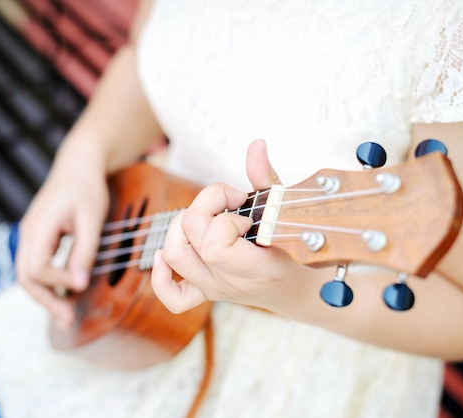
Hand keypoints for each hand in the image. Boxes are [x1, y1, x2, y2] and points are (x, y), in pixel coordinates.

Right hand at [15, 141, 109, 328]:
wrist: (78, 165)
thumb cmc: (87, 188)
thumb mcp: (91, 218)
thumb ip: (84, 250)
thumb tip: (78, 284)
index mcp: (39, 226)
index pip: (36, 267)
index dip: (57, 281)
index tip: (82, 285)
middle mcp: (28, 233)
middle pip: (25, 276)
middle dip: (46, 300)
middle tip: (68, 320)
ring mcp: (31, 236)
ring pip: (28, 274)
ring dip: (46, 296)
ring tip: (67, 315)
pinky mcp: (39, 238)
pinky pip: (37, 266)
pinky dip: (49, 283)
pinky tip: (66, 295)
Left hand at [151, 139, 307, 312]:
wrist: (300, 292)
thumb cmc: (299, 251)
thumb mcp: (288, 212)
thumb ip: (267, 178)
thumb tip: (256, 144)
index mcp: (256, 268)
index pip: (215, 247)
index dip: (224, 220)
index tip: (245, 212)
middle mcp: (228, 282)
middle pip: (188, 241)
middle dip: (205, 209)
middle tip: (231, 205)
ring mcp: (214, 289)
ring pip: (175, 256)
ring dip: (183, 227)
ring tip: (210, 217)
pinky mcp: (205, 293)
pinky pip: (173, 296)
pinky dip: (162, 274)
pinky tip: (167, 253)